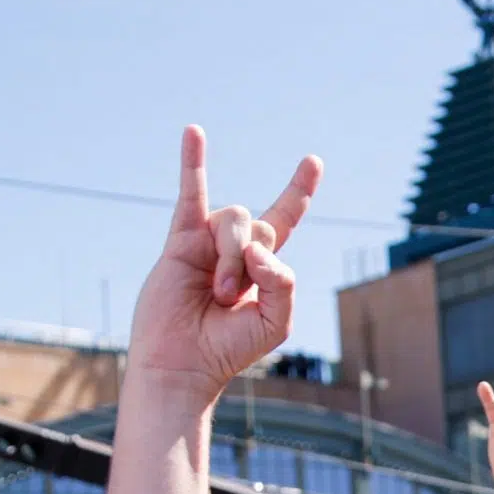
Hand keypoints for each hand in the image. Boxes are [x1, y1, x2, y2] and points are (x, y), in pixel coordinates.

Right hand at [126, 127, 321, 408]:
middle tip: (231, 297)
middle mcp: (236, 247)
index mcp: (264, 265)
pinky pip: (190, 194)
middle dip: (251, 262)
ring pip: (233, 219)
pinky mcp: (180, 241)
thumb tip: (258, 247)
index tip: (313, 161)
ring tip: (217, 292)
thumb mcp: (276, 321)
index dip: (299, 191)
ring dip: (230, 258)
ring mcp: (207, 241)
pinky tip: (194, 131)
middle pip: (259, 225)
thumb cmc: (230, 347)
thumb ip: (283, 283)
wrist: (184, 361)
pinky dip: (194, 161)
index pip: (285, 218)